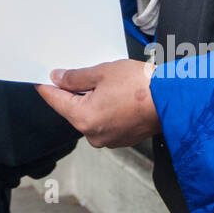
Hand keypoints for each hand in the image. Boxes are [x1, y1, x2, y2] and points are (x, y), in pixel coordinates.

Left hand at [36, 59, 160, 148]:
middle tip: (75, 73)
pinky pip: (104, 122)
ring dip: (90, 100)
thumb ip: (75, 78)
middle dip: (72, 92)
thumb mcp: (102, 73)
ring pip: (89, 116)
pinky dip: (104, 109)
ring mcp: (109, 140)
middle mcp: (94, 135)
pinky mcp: (122, 138)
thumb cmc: (141, 86)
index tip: (40, 80)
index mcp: (84, 119)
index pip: (56, 101)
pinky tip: (114, 94)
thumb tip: (58, 78)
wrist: (173, 101)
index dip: (47, 88)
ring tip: (103, 82)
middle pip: (72, 110)